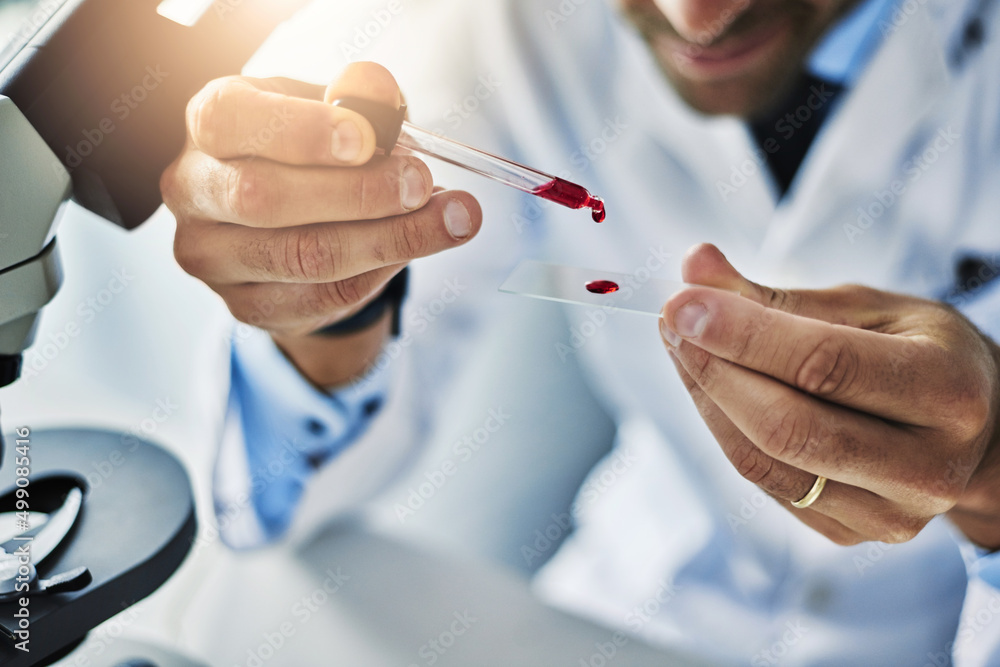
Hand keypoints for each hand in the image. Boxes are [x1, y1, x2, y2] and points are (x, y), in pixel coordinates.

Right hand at [161, 63, 481, 384]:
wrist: (290, 218)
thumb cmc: (310, 148)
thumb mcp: (332, 108)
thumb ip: (359, 96)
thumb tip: (380, 96)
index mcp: (209, 123)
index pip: (233, 122)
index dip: (301, 132)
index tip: (369, 139)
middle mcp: (195, 190)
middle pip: (265, 198)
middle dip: (358, 192)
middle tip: (423, 184)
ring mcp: (212, 256)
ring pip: (302, 257)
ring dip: (388, 239)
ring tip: (449, 219)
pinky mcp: (246, 305)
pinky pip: (321, 297)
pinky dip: (378, 272)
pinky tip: (412, 248)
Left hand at [659, 244, 999, 548]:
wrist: (977, 431)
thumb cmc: (920, 353)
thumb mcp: (870, 309)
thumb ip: (779, 297)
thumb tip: (697, 265)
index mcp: (948, 390)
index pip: (826, 365)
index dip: (743, 334)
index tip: (683, 301)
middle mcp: (927, 465)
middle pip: (788, 427)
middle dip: (713, 369)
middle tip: (671, 321)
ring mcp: (890, 513)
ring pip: (764, 462)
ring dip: (706, 399)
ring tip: (680, 345)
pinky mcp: (850, 533)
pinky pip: (763, 484)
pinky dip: (723, 429)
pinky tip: (709, 387)